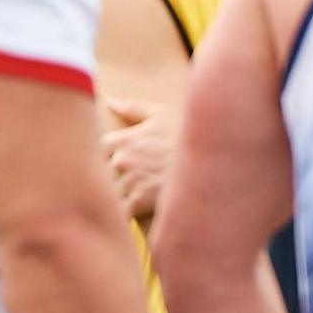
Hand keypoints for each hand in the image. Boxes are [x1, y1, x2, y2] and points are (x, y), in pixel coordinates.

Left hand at [101, 99, 179, 221]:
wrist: (209, 164)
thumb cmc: (186, 136)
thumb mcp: (163, 114)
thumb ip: (133, 108)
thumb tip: (109, 102)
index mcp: (124, 139)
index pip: (103, 147)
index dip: (116, 151)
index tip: (132, 154)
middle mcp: (121, 160)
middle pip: (106, 170)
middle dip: (120, 172)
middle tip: (142, 172)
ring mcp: (128, 182)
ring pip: (114, 190)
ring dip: (125, 192)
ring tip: (146, 189)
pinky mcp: (138, 202)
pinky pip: (123, 210)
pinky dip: (130, 210)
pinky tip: (144, 205)